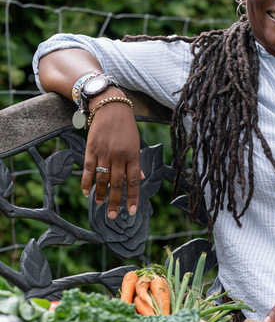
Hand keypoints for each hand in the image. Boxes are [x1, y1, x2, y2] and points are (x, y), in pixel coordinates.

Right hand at [81, 100, 141, 218]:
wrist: (110, 106)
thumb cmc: (126, 126)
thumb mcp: (136, 143)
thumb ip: (137, 162)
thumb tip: (141, 179)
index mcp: (133, 155)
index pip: (133, 181)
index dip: (132, 197)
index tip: (131, 211)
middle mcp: (119, 156)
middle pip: (117, 184)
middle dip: (115, 201)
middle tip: (113, 215)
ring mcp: (104, 153)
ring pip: (102, 179)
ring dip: (100, 194)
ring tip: (99, 204)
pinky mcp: (91, 149)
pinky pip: (88, 169)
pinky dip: (87, 182)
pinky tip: (86, 192)